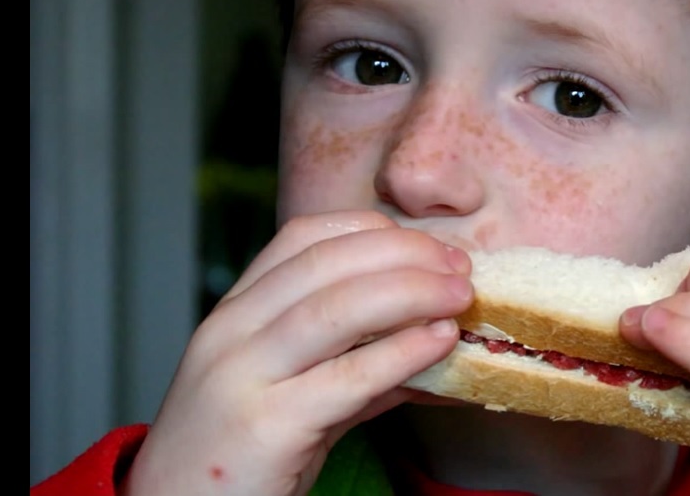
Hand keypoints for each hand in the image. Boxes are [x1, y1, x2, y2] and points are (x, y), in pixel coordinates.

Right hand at [121, 210, 473, 495]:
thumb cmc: (237, 457)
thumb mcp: (294, 395)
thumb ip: (358, 365)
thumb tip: (435, 342)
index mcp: (234, 314)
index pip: (303, 238)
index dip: (373, 231)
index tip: (426, 245)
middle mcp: (231, 334)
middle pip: (327, 265)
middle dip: (404, 256)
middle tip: (459, 268)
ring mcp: (242, 377)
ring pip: (335, 310)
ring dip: (411, 293)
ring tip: (459, 298)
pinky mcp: (264, 427)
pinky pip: (345, 378)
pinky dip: (401, 353)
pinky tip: (438, 344)